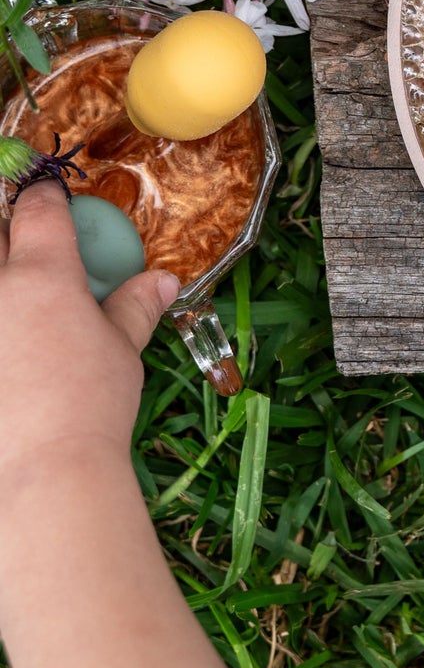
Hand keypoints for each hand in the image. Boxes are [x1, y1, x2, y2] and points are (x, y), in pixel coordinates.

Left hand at [0, 181, 177, 489]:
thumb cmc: (90, 403)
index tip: (50, 198)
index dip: (45, 198)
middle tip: (19, 234)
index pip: (39, 212)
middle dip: (4, 224)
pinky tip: (9, 343)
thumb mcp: (121, 349)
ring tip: (14, 293)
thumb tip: (163, 280)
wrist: (41, 469)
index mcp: (41, 275)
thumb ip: (135, 307)